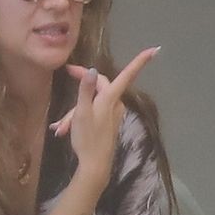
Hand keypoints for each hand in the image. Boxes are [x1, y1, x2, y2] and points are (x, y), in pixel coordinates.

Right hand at [65, 47, 158, 183]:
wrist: (95, 165)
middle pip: (100, 85)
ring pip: (92, 102)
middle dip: (82, 84)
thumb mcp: (82, 113)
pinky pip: (92, 112)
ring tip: (60, 127)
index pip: (127, 75)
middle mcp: (115, 104)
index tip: (154, 50)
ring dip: (74, 111)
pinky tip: (63, 129)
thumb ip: (86, 91)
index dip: (139, 62)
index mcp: (110, 98)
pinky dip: (78, 117)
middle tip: (66, 73)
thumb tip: (92, 70)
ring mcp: (112, 114)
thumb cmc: (88, 138)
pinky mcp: (108, 122)